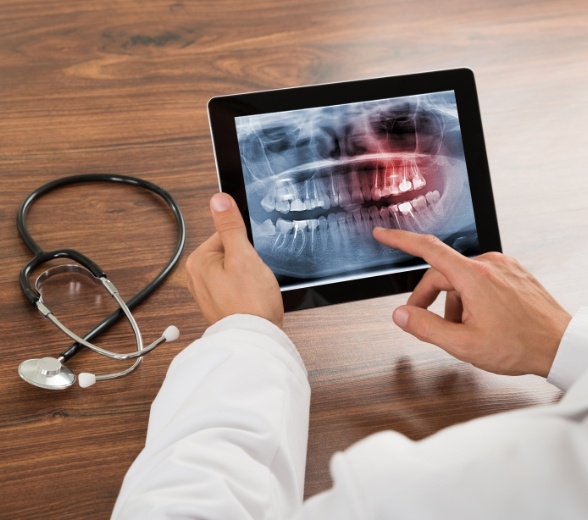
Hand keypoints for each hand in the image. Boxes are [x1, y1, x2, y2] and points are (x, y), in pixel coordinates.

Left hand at [186, 193, 283, 327]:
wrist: (256, 339)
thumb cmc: (250, 303)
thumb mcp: (243, 255)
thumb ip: (230, 226)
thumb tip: (218, 200)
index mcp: (198, 261)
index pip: (225, 235)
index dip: (245, 244)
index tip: (251, 258)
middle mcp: (197, 277)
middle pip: (231, 253)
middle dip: (248, 261)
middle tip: (254, 276)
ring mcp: (208, 293)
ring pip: (236, 271)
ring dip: (249, 277)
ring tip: (254, 290)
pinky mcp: (220, 306)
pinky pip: (236, 288)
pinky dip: (247, 291)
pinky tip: (253, 300)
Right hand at [373, 228, 571, 376]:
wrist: (562, 345)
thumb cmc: (520, 346)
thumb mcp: (464, 344)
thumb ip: (426, 328)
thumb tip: (401, 315)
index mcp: (473, 276)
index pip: (427, 249)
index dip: (399, 240)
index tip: (383, 234)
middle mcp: (488, 264)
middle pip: (441, 273)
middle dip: (428, 297)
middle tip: (423, 322)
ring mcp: (503, 266)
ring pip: (461, 278)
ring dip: (452, 301)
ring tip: (463, 329)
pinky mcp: (512, 272)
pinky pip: (479, 279)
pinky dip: (470, 296)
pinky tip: (479, 319)